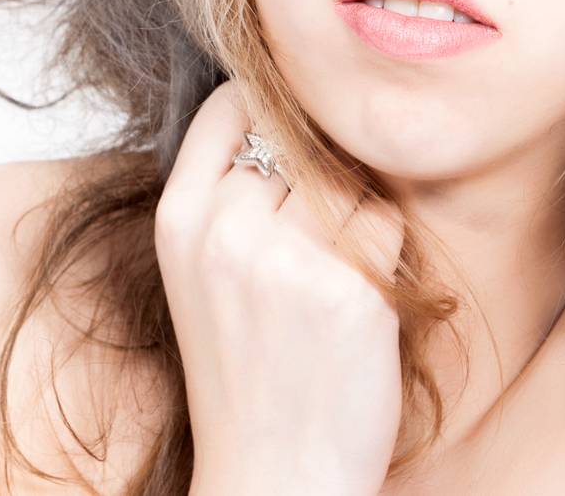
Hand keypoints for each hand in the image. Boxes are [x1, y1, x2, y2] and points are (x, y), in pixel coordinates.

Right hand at [154, 80, 405, 495]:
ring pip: (347, 179)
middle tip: (312, 236)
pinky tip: (356, 302)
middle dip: (317, 174)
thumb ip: (224, 192)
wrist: (272, 470)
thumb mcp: (198, 269)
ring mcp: (287, 257)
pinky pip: (385, 224)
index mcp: (179, 218)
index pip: (230, 105)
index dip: (269, 109)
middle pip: (298, 139)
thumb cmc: (242, 369)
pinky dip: (384, 253)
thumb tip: (285, 105)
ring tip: (330, 274)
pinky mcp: (349, 289)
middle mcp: (225, 228)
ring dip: (354, 214)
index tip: (292, 134)